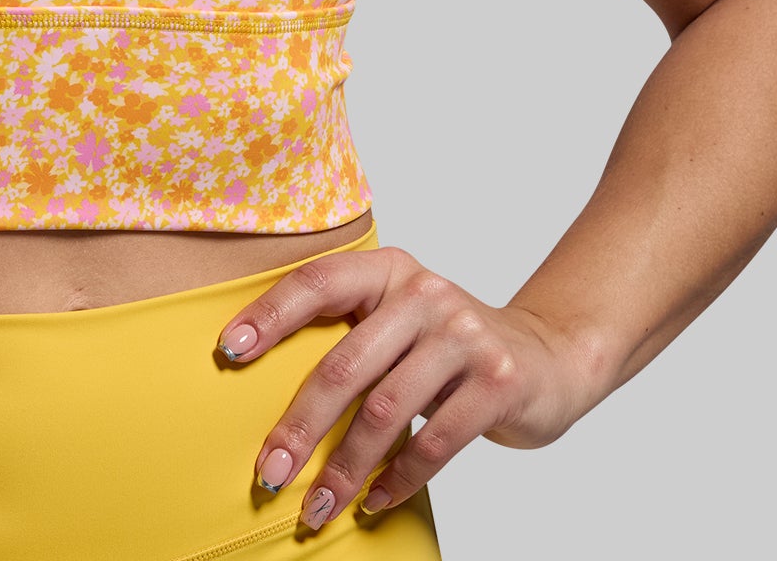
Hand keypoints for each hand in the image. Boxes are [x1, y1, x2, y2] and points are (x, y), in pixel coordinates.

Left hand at [214, 244, 591, 527]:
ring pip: (386, 411)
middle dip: (300, 425)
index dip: (269, 314)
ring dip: (345, 467)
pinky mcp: (498, 381)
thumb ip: (350, 335)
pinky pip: (434, 442)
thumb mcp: (400, 319)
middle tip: (268, 473)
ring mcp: (464, 335)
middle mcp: (424, 293)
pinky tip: (373, 502)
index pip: (317, 283)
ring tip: (316, 507)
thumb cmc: (448, 345)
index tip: (228, 352)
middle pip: (344, 364)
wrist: (548, 356)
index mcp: (388, 270)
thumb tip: (260, 383)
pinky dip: (398, 480)